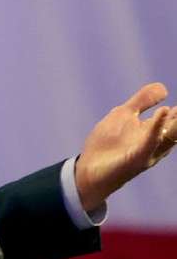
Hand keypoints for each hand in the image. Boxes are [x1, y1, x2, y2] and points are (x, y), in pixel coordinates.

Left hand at [75, 83, 176, 210]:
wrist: (89, 169)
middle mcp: (155, 143)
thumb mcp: (124, 115)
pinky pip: (150, 142)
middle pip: (175, 128)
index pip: (173, 120)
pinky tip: (162, 113)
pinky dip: (157, 128)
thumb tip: (164, 88)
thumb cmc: (107, 143)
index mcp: (154, 132)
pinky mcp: (137, 158)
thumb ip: (142, 101)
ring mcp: (147, 151)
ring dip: (176, 121)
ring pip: (169, 135)